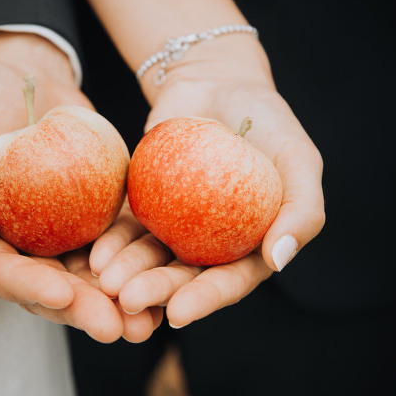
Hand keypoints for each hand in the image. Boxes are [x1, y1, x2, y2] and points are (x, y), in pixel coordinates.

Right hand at [0, 32, 158, 341]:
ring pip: (88, 278)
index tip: (60, 293)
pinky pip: (116, 247)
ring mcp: (57, 238)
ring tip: (148, 322)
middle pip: (49, 287)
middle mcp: (17, 249)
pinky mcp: (92, 221)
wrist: (21, 76)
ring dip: (117, 302)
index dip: (28, 286)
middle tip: (115, 328)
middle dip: (82, 310)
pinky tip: (166, 281)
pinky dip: (137, 266)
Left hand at [94, 33, 325, 327]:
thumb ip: (301, 210)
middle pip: (182, 276)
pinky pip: (125, 226)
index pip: (229, 281)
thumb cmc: (269, 122)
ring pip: (148, 257)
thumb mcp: (299, 160)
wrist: (217, 82)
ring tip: (104, 279)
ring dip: (126, 272)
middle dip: (155, 291)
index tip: (178, 313)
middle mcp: (210, 244)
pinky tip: (94, 254)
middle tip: (127, 298)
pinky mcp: (145, 204)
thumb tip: (279, 261)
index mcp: (250, 246)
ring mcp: (175, 226)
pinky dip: (111, 241)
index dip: (206, 300)